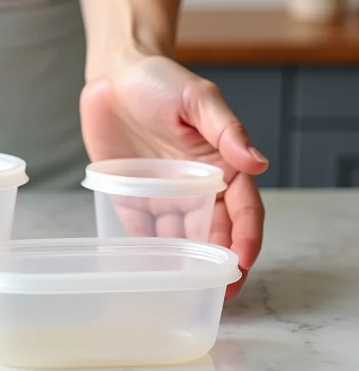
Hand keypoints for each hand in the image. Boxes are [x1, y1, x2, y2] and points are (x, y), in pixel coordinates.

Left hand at [81, 54, 267, 297]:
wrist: (112, 76)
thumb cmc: (160, 81)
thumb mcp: (198, 99)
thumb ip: (227, 131)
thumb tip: (258, 163)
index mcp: (219, 165)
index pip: (241, 210)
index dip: (245, 239)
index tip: (241, 264)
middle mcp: (194, 186)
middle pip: (214, 234)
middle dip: (220, 264)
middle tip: (219, 294)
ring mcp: (163, 195)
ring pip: (180, 240)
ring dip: (185, 265)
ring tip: (183, 292)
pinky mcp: (132, 198)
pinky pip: (142, 233)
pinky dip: (148, 254)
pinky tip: (150, 274)